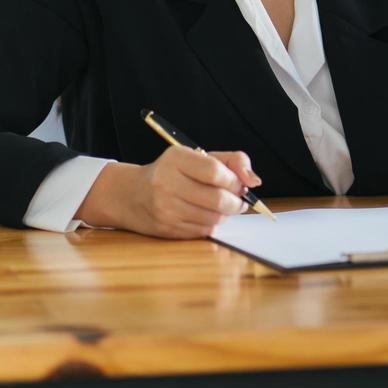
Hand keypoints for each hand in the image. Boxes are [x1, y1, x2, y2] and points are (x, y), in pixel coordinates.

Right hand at [80, 147, 261, 238]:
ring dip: (226, 214)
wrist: (132, 195)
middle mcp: (166, 183)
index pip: (216, 172)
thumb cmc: (173, 173)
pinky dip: (213, 224)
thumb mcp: (199, 157)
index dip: (235, 181)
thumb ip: (233, 161)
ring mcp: (165, 209)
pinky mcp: (167, 229)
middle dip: (237, 202)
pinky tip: (206, 215)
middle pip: (218, 199)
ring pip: (214, 218)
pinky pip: (204, 230)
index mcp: (176, 159)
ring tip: (222, 207)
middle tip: (238, 200)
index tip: (239, 184)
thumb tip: (254, 181)